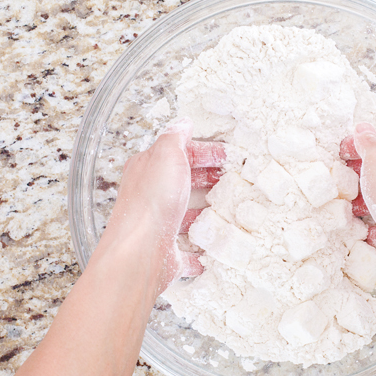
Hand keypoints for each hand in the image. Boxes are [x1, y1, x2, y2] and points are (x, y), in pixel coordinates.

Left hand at [102, 118, 224, 294]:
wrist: (141, 252)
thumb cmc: (152, 201)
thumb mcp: (165, 155)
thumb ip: (175, 137)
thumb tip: (182, 122)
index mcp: (148, 170)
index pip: (179, 155)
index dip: (204, 152)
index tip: (227, 155)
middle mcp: (150, 198)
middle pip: (183, 184)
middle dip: (208, 180)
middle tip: (234, 179)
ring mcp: (159, 227)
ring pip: (186, 217)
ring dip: (206, 214)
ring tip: (231, 210)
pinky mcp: (168, 253)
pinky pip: (189, 252)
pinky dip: (202, 250)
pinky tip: (215, 247)